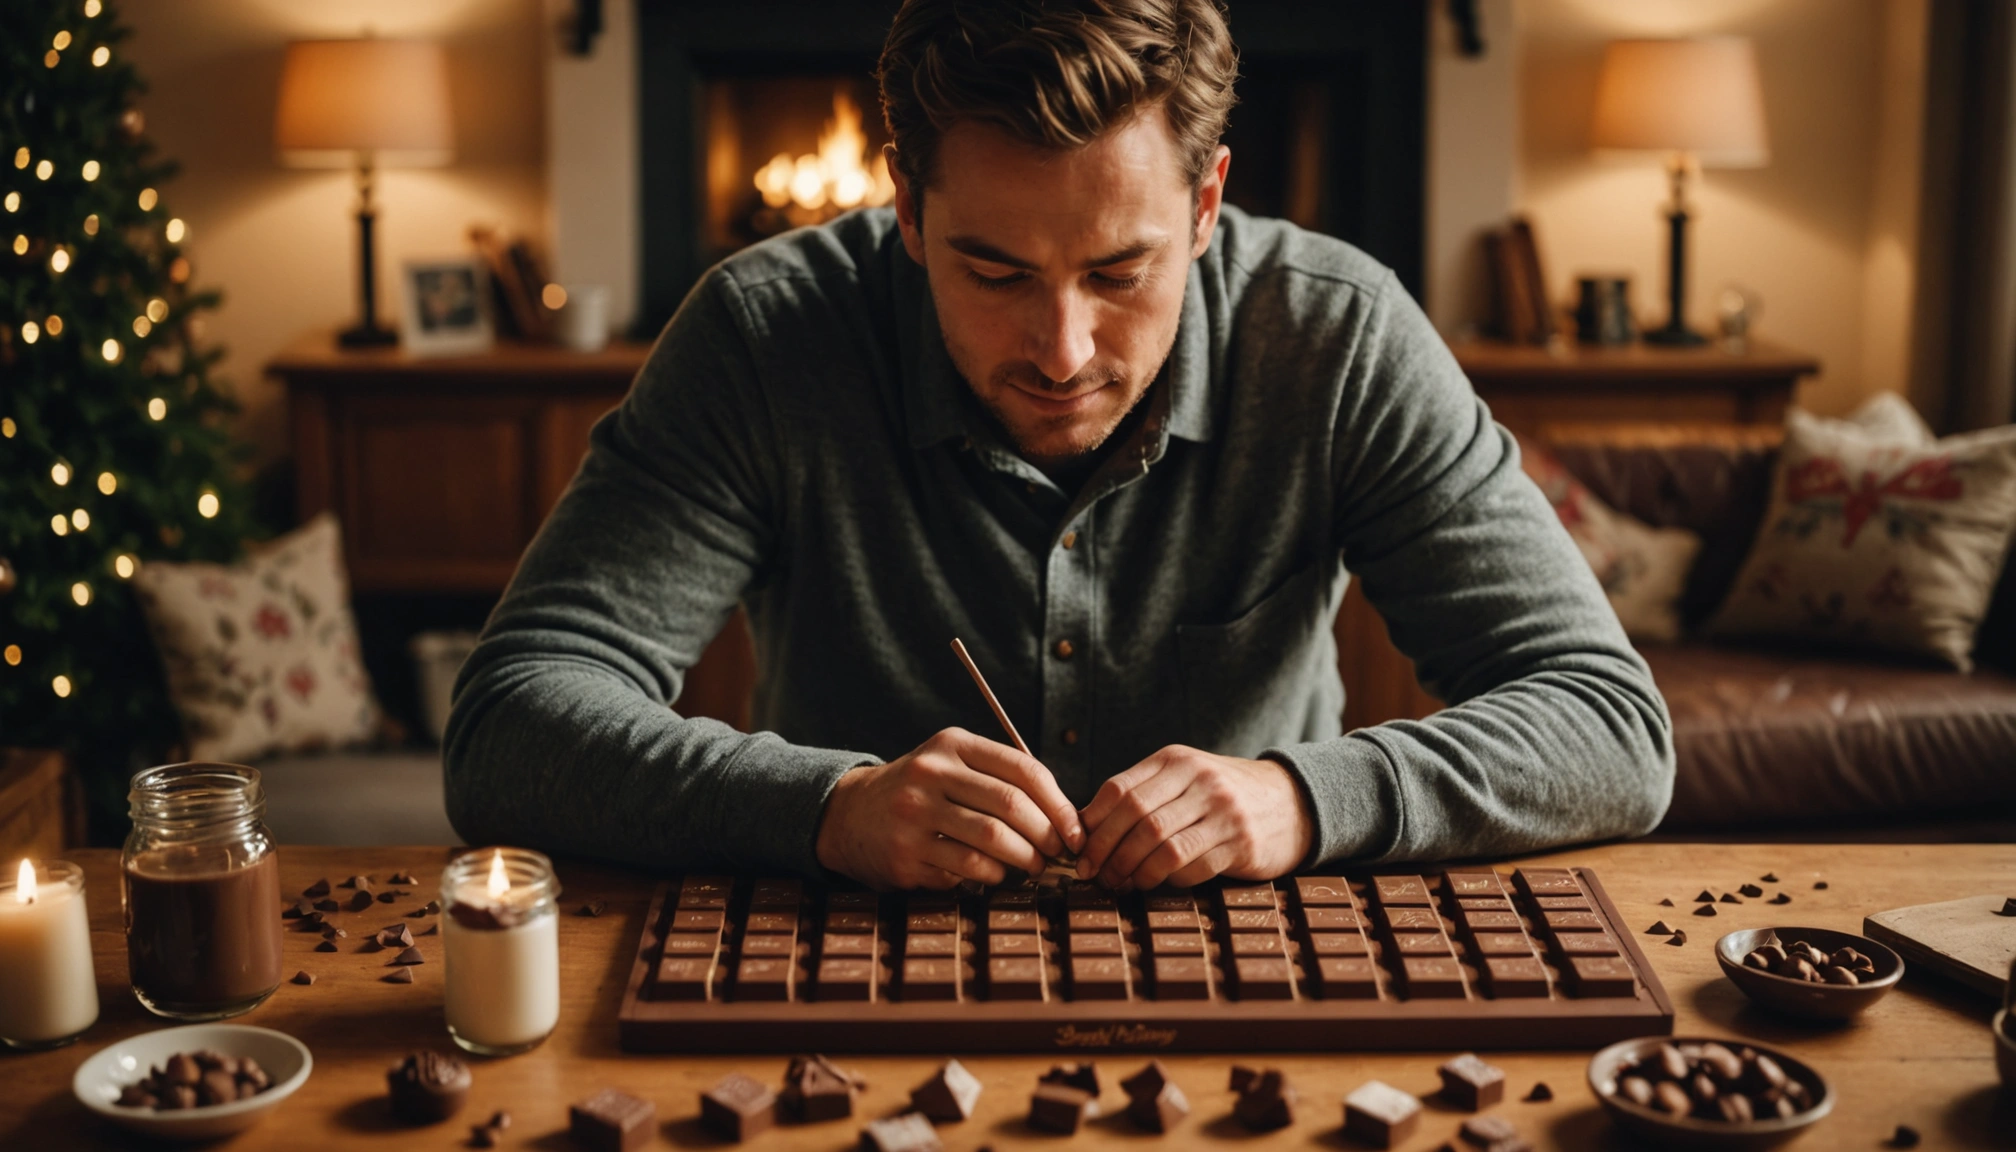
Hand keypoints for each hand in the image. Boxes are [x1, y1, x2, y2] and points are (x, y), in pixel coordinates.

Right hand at [814, 728, 1086, 889]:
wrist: (850, 814)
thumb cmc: (922, 792)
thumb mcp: (952, 765)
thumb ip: (1001, 779)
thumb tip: (1065, 817)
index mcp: (952, 745)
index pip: (1024, 769)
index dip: (1059, 804)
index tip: (1075, 830)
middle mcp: (931, 773)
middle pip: (1012, 805)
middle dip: (1046, 835)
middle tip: (1057, 853)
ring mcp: (914, 814)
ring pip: (993, 840)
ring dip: (1025, 859)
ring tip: (1032, 865)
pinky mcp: (905, 853)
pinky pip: (968, 869)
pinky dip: (993, 875)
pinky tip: (995, 873)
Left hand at [1075, 746, 1313, 889]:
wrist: (1292, 802)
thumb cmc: (1222, 796)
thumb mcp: (1185, 779)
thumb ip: (1143, 794)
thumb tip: (1084, 826)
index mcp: (1177, 760)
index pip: (1120, 789)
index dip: (1092, 823)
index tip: (1077, 849)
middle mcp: (1200, 780)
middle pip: (1137, 819)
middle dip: (1107, 852)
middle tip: (1093, 875)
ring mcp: (1224, 810)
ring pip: (1162, 846)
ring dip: (1134, 871)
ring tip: (1121, 884)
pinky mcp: (1242, 842)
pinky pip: (1192, 866)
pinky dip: (1168, 880)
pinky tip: (1157, 884)